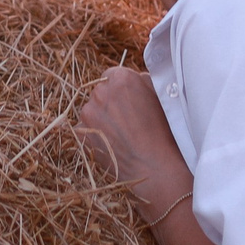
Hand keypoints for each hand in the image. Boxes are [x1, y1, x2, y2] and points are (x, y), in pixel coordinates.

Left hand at [76, 66, 191, 215]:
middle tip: (128, 121)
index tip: (132, 103)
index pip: (114, 76)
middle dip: (111, 103)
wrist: (154, 167)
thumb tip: (134, 78)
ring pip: (92, 111)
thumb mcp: (159, 96)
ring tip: (121, 135)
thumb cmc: (164, 132)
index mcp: (120, 78)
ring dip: (102, 119)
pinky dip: (94, 135)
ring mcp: (88, 113)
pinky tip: (111, 144)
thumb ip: (142, 81)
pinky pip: (84, 129)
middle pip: (101, 92)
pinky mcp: (80, 133)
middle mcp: (100, 92)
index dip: (123, 90)